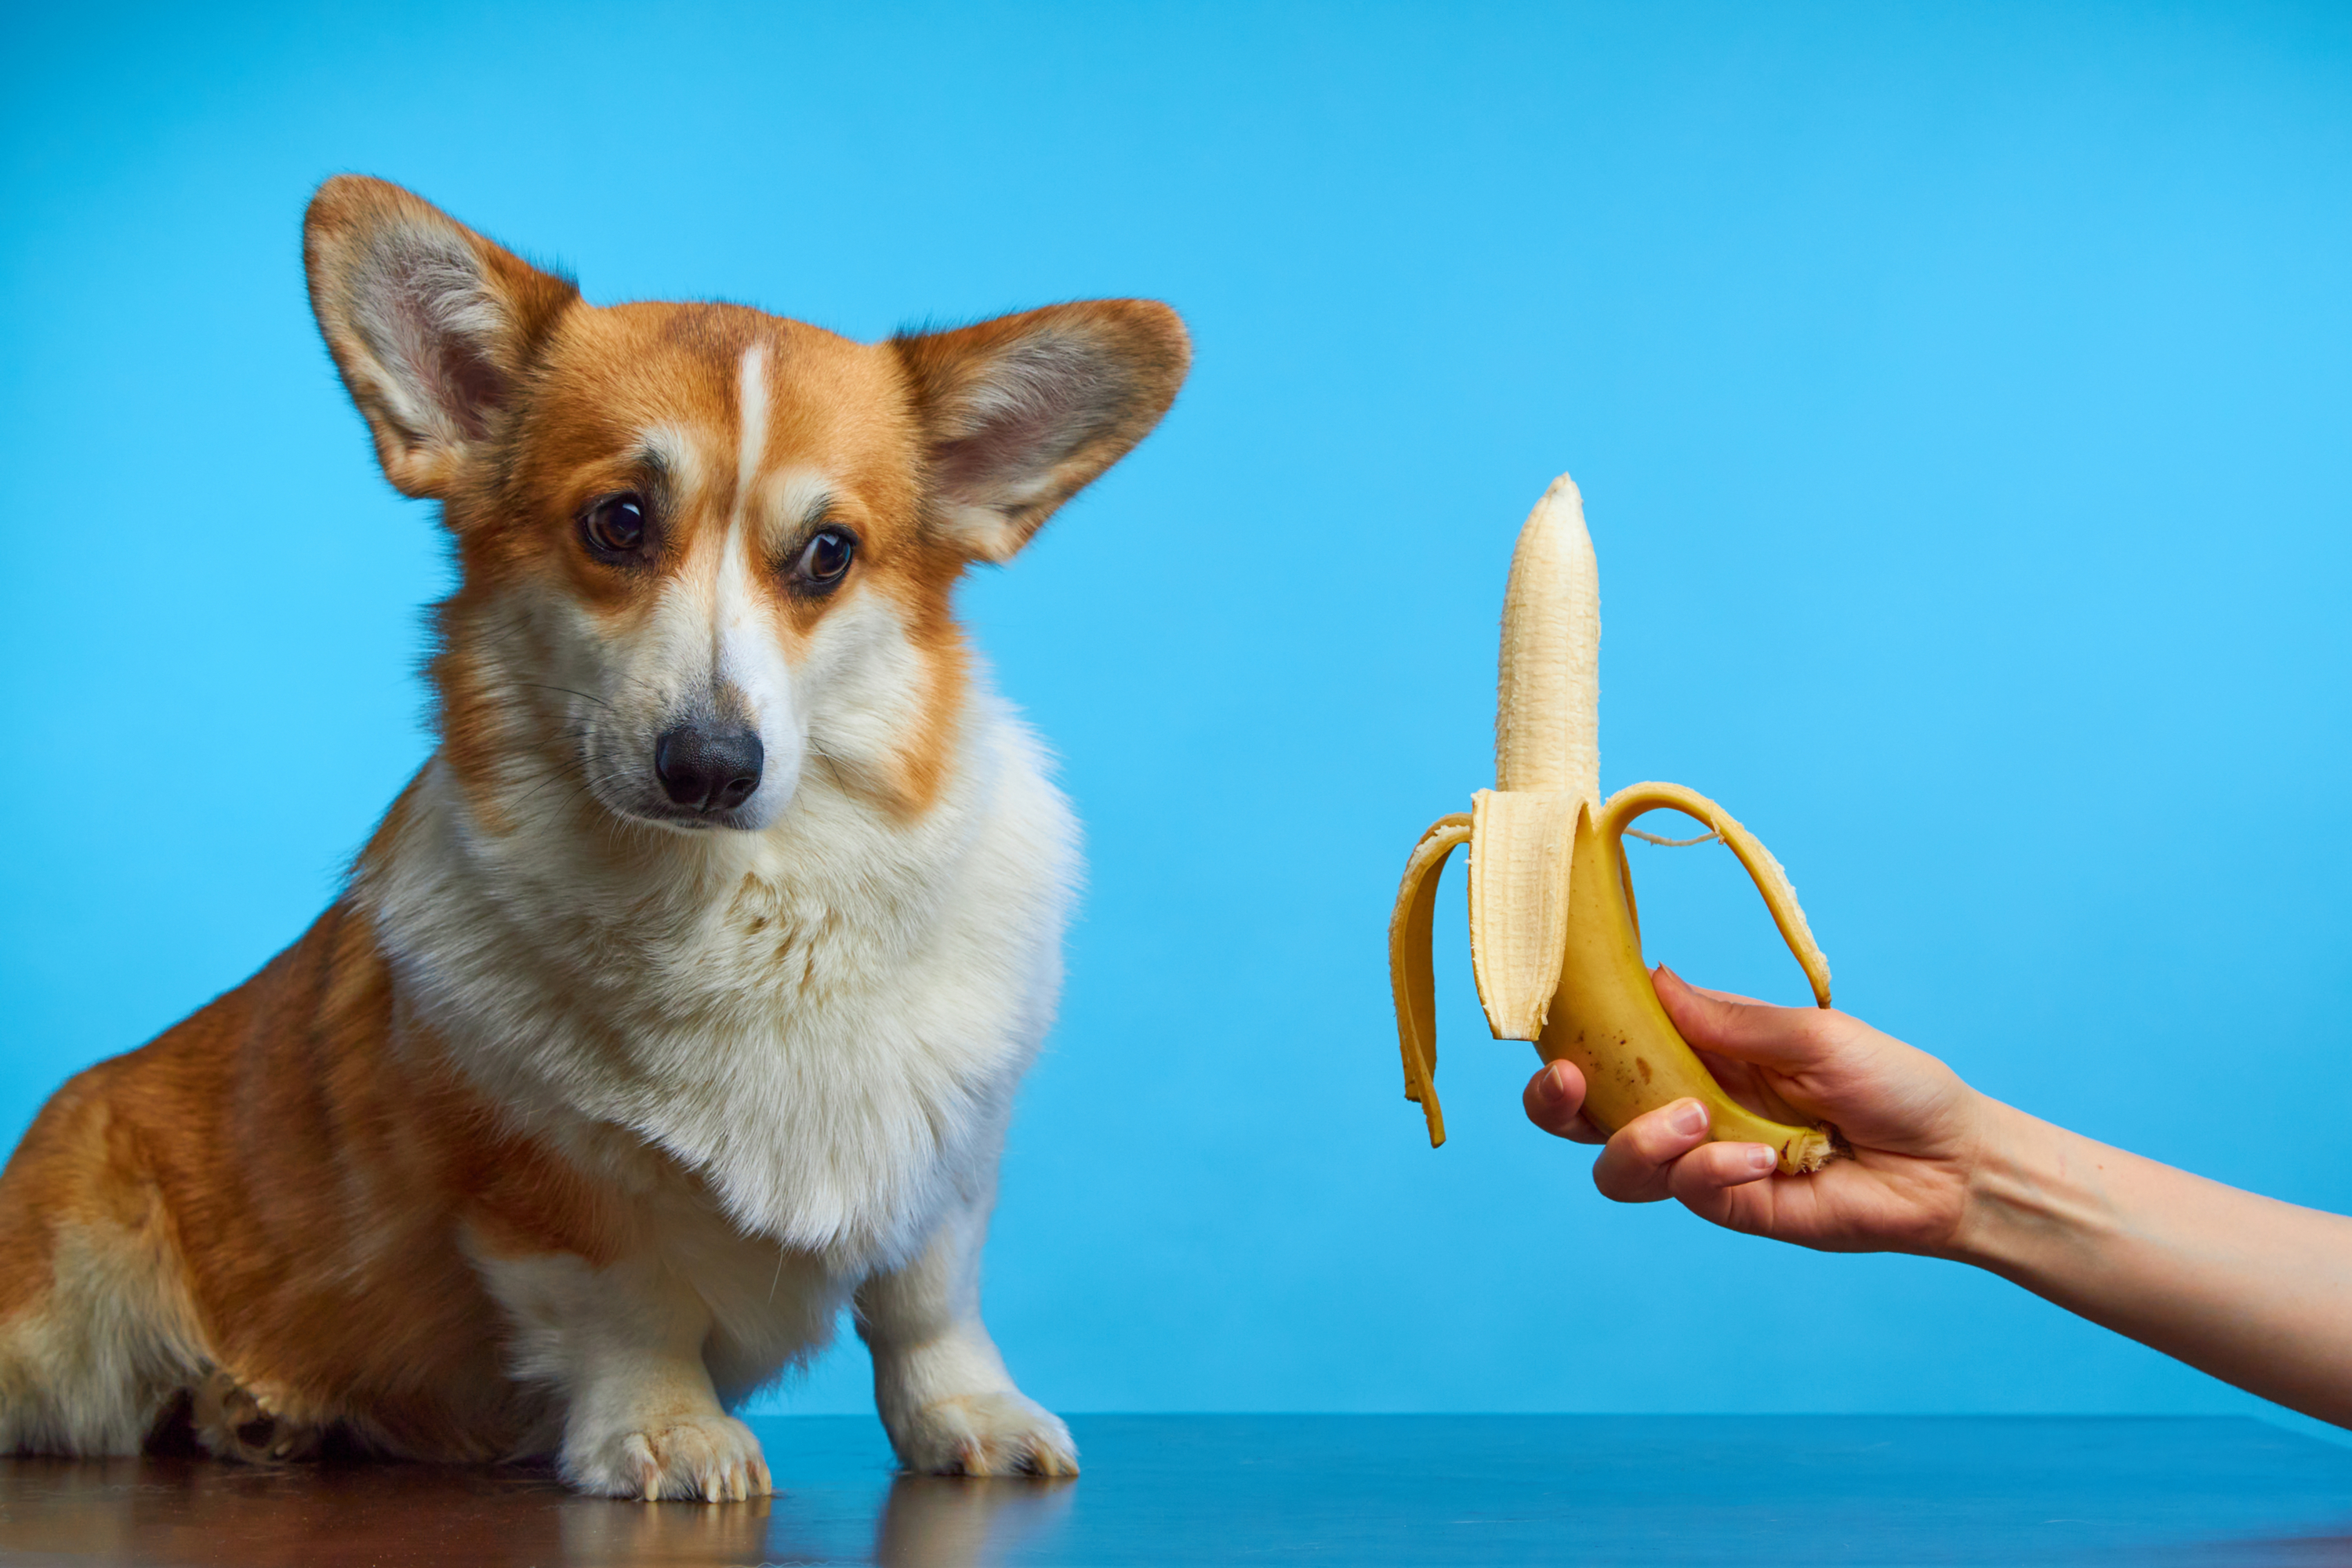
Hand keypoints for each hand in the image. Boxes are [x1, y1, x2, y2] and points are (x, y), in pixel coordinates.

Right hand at [1521, 967, 1991, 1255]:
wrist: (1953, 1163)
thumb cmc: (1894, 1084)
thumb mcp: (1811, 1033)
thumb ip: (1725, 1019)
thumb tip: (1649, 978)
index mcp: (1701, 1051)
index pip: (1613, 1043)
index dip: (1572, 1036)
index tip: (1559, 1027)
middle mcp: (1688, 1104)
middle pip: (1586, 1113)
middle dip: (1556, 1100)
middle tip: (1572, 1083)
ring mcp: (1705, 1161)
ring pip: (1616, 1163)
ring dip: (1637, 1139)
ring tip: (1695, 1121)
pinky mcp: (1731, 1207)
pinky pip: (1685, 1192)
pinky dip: (1708, 1172)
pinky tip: (1759, 1161)